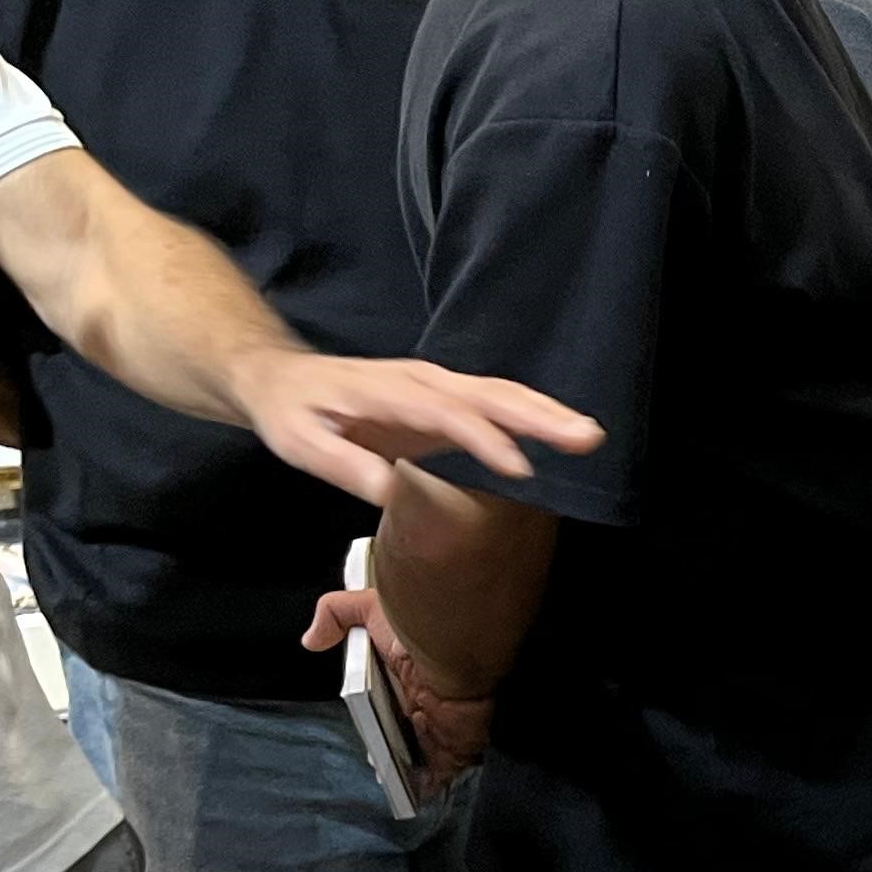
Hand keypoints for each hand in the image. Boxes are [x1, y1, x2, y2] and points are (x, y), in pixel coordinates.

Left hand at [228, 348, 599, 507]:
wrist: (283, 377)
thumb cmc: (292, 413)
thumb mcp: (300, 444)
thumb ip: (345, 466)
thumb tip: (390, 494)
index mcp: (385, 392)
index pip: (445, 414)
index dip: (485, 440)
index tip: (519, 471)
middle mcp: (419, 380)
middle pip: (488, 394)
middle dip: (539, 416)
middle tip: (585, 437)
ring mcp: (435, 383)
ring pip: (499, 392)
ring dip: (546, 412)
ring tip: (589, 434)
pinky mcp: (444, 395)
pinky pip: (494, 398)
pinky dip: (532, 411)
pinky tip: (561, 427)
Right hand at [301, 583, 492, 792]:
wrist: (456, 651)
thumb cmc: (415, 628)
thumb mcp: (370, 608)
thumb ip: (337, 613)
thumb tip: (311, 639)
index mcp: (409, 672)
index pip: (392, 696)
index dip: (378, 711)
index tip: (366, 726)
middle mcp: (428, 700)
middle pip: (405, 729)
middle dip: (390, 745)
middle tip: (373, 761)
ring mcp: (442, 727)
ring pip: (421, 754)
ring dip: (404, 769)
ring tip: (385, 783)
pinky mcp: (455, 748)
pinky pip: (440, 773)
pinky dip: (426, 785)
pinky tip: (412, 795)